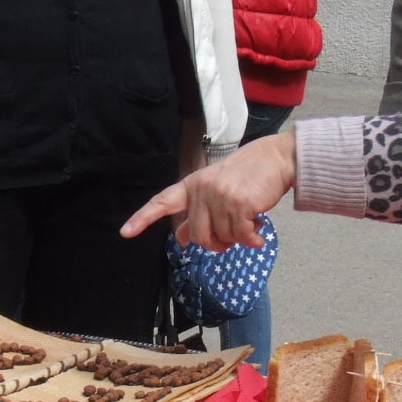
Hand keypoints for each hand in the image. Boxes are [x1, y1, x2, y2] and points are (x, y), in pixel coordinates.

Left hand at [122, 131, 294, 247]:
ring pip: (223, 238)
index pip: (162, 202)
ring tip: (249, 221)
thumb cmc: (246, 175)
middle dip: (216, 243)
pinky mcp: (241, 203)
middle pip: (198, 236)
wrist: (276, 158)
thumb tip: (179, 239)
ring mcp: (221, 196)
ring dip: (239, 238)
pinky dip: (252, 241)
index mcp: (192, 185)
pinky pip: (242, 237)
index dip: (142, 218)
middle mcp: (202, 190)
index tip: (125, 232)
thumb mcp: (214, 189)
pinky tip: (259, 234)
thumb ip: (197, 212)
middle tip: (232, 235)